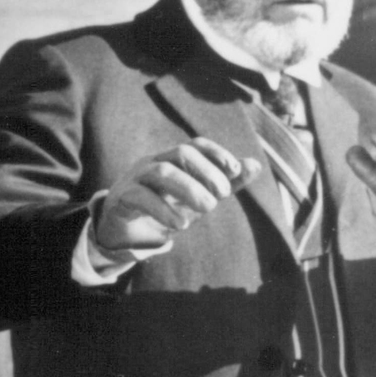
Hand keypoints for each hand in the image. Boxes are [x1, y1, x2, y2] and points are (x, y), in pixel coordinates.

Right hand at [94, 137, 257, 254]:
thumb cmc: (163, 209)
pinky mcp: (121, 198)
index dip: (216, 153)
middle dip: (206, 172)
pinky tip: (180, 225)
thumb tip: (255, 165)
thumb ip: (224, 183)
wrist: (123, 231)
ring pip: (162, 171)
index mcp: (170, 160)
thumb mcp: (197, 198)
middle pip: (180, 153)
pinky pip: (141, 196)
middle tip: (222, 197)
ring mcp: (134, 178)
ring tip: (208, 210)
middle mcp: (151, 163)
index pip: (194, 145)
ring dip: (189, 189)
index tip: (235, 171)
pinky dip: (163, 209)